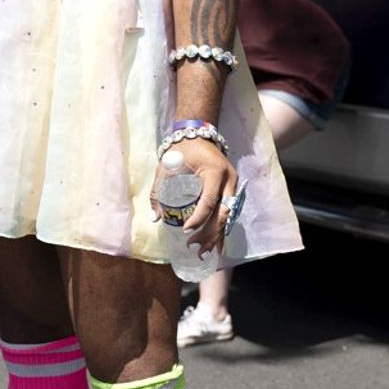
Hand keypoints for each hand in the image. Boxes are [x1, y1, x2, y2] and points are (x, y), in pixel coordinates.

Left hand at [150, 140, 238, 257]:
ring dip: (216, 236)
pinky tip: (216, 246)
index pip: (209, 200)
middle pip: (223, 213)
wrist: (198, 136)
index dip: (198, 218)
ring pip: (228, 217)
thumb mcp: (167, 167)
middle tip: (193, 246)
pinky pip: (228, 214)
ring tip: (203, 253)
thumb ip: (159, 191)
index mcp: (214, 172)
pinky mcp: (231, 191)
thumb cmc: (181, 150)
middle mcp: (229, 180)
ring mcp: (233, 186)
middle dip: (209, 233)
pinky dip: (221, 230)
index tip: (185, 230)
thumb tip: (156, 218)